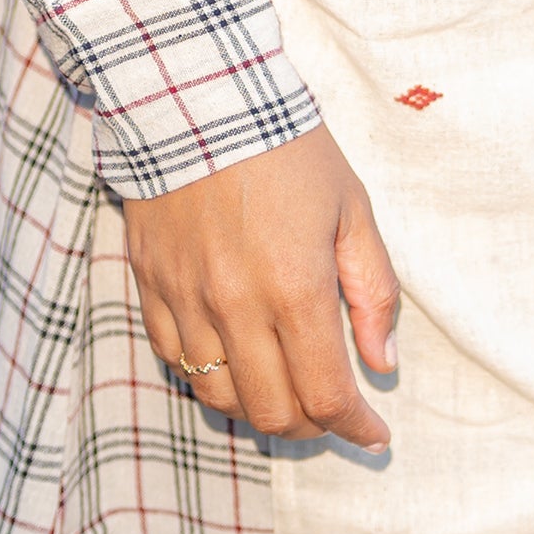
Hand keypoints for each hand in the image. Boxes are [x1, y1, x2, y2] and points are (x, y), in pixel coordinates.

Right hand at [124, 122, 398, 446]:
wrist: (199, 99)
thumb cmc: (288, 150)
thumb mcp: (353, 208)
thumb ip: (373, 290)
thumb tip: (382, 364)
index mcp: (294, 289)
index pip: (325, 396)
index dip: (355, 428)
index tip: (374, 434)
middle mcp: (235, 310)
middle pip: (273, 414)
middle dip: (313, 426)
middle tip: (336, 410)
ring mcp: (186, 304)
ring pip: (222, 399)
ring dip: (262, 408)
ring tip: (290, 388)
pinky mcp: (151, 292)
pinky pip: (178, 364)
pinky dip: (213, 377)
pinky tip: (239, 359)